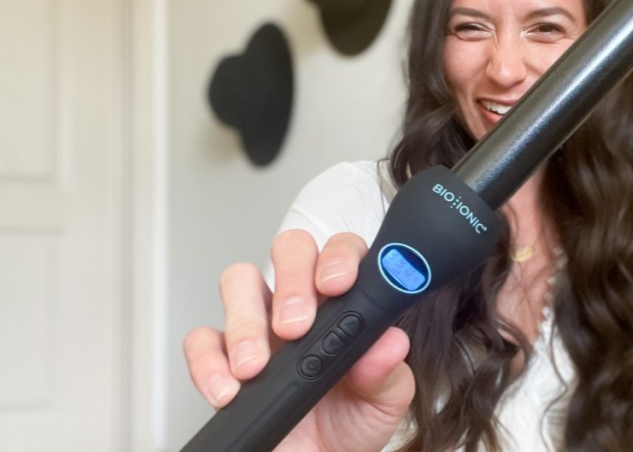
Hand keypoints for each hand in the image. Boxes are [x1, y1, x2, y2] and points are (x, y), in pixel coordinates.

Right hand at [184, 230, 414, 451]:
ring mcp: (259, 328)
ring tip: (256, 365)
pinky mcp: (223, 359)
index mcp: (345, 304)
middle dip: (291, 280)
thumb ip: (387, 372)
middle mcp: (301, 306)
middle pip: (290, 251)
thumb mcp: (383, 402)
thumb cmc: (351, 424)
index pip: (342, 253)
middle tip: (296, 326)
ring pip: (240, 282)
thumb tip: (389, 342)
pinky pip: (201, 339)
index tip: (338, 284)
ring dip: (246, 319)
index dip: (339, 257)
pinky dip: (209, 362)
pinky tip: (229, 388)